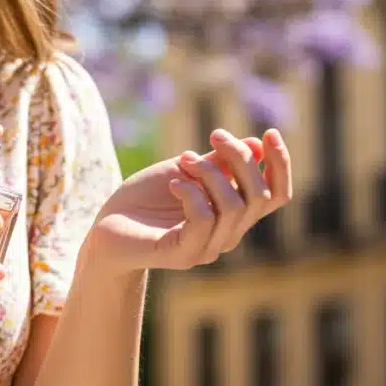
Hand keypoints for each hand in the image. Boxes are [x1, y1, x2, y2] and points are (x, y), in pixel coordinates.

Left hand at [87, 128, 292, 272]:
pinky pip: (204, 219)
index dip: (281, 164)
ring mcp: (208, 248)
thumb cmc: (145, 199)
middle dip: (241, 158)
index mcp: (233, 214)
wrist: (105, 229)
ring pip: (234, 206)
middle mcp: (228, 235)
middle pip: (260, 196)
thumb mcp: (185, 170)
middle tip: (214, 135)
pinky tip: (173, 184)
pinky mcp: (183, 254)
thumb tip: (257, 144)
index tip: (268, 132)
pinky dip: (192, 193)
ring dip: (211, 173)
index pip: (276, 194)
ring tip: (183, 161)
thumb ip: (220, 162)